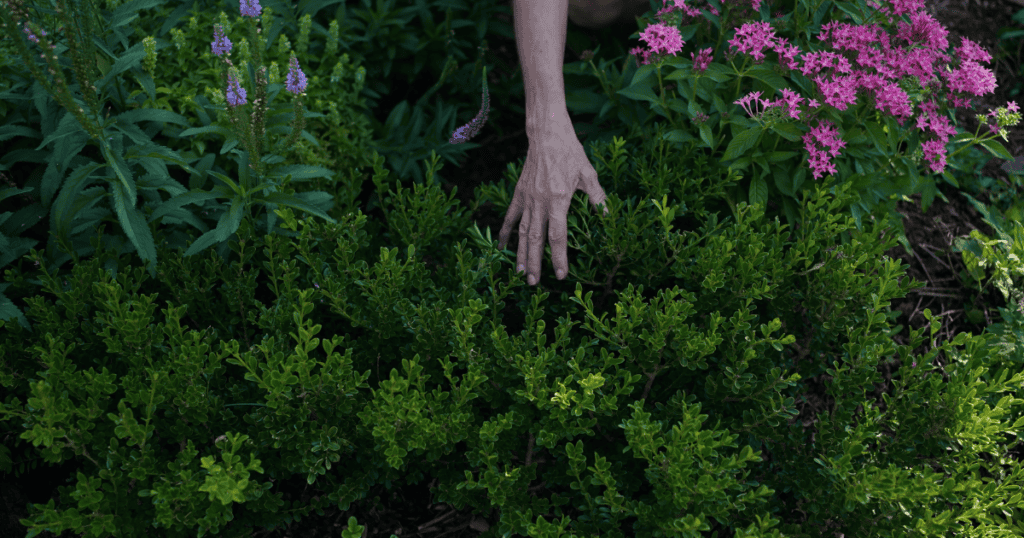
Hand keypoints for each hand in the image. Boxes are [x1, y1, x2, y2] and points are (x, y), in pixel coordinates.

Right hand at [498, 122, 609, 285]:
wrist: (547, 135)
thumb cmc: (571, 153)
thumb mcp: (588, 173)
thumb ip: (597, 196)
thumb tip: (606, 215)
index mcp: (559, 200)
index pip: (558, 236)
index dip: (559, 257)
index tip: (561, 275)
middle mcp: (541, 203)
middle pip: (536, 240)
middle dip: (535, 263)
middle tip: (534, 284)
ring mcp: (527, 199)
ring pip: (521, 232)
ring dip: (520, 254)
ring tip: (519, 274)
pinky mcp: (519, 194)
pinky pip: (510, 217)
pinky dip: (505, 233)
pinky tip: (502, 248)